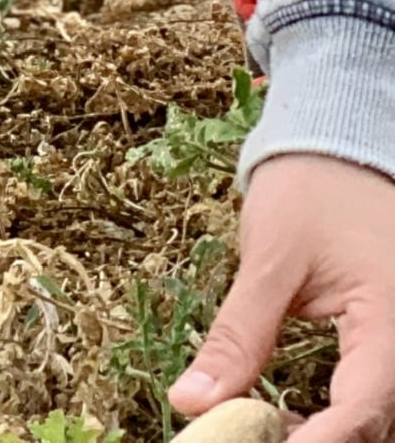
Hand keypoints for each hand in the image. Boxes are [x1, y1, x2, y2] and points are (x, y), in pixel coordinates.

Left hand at [173, 154, 394, 441]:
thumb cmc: (310, 193)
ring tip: (260, 430)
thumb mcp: (270, 259)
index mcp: (393, 319)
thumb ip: (238, 334)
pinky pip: (371, 393)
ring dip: (325, 432)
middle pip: (375, 423)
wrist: (341, 151)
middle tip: (247, 438)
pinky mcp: (389, 343)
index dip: (319, 442)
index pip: (364, 406)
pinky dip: (334, 416)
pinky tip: (289, 420)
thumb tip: (191, 401)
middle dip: (318, 441)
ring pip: (376, 414)